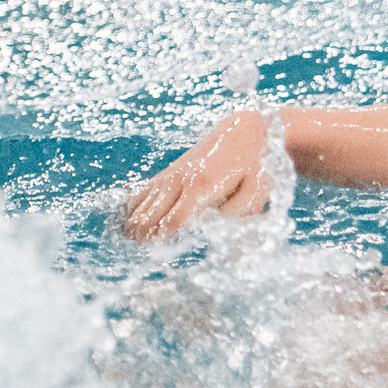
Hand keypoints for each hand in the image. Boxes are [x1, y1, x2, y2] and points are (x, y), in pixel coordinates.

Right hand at [123, 111, 273, 240]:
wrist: (242, 132)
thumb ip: (239, 211)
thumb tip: (215, 225)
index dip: (166, 239)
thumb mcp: (256, 190)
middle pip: (150, 215)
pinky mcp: (166, 173)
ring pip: (140, 205)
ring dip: (135, 227)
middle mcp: (180, 180)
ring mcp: (170, 175)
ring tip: (136, 245)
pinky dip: (132, 212)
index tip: (164, 255)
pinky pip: (140, 194)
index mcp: (202, 186)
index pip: (175, 220)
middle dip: (145, 237)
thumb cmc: (254, 166)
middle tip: (147, 255)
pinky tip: (131, 229)